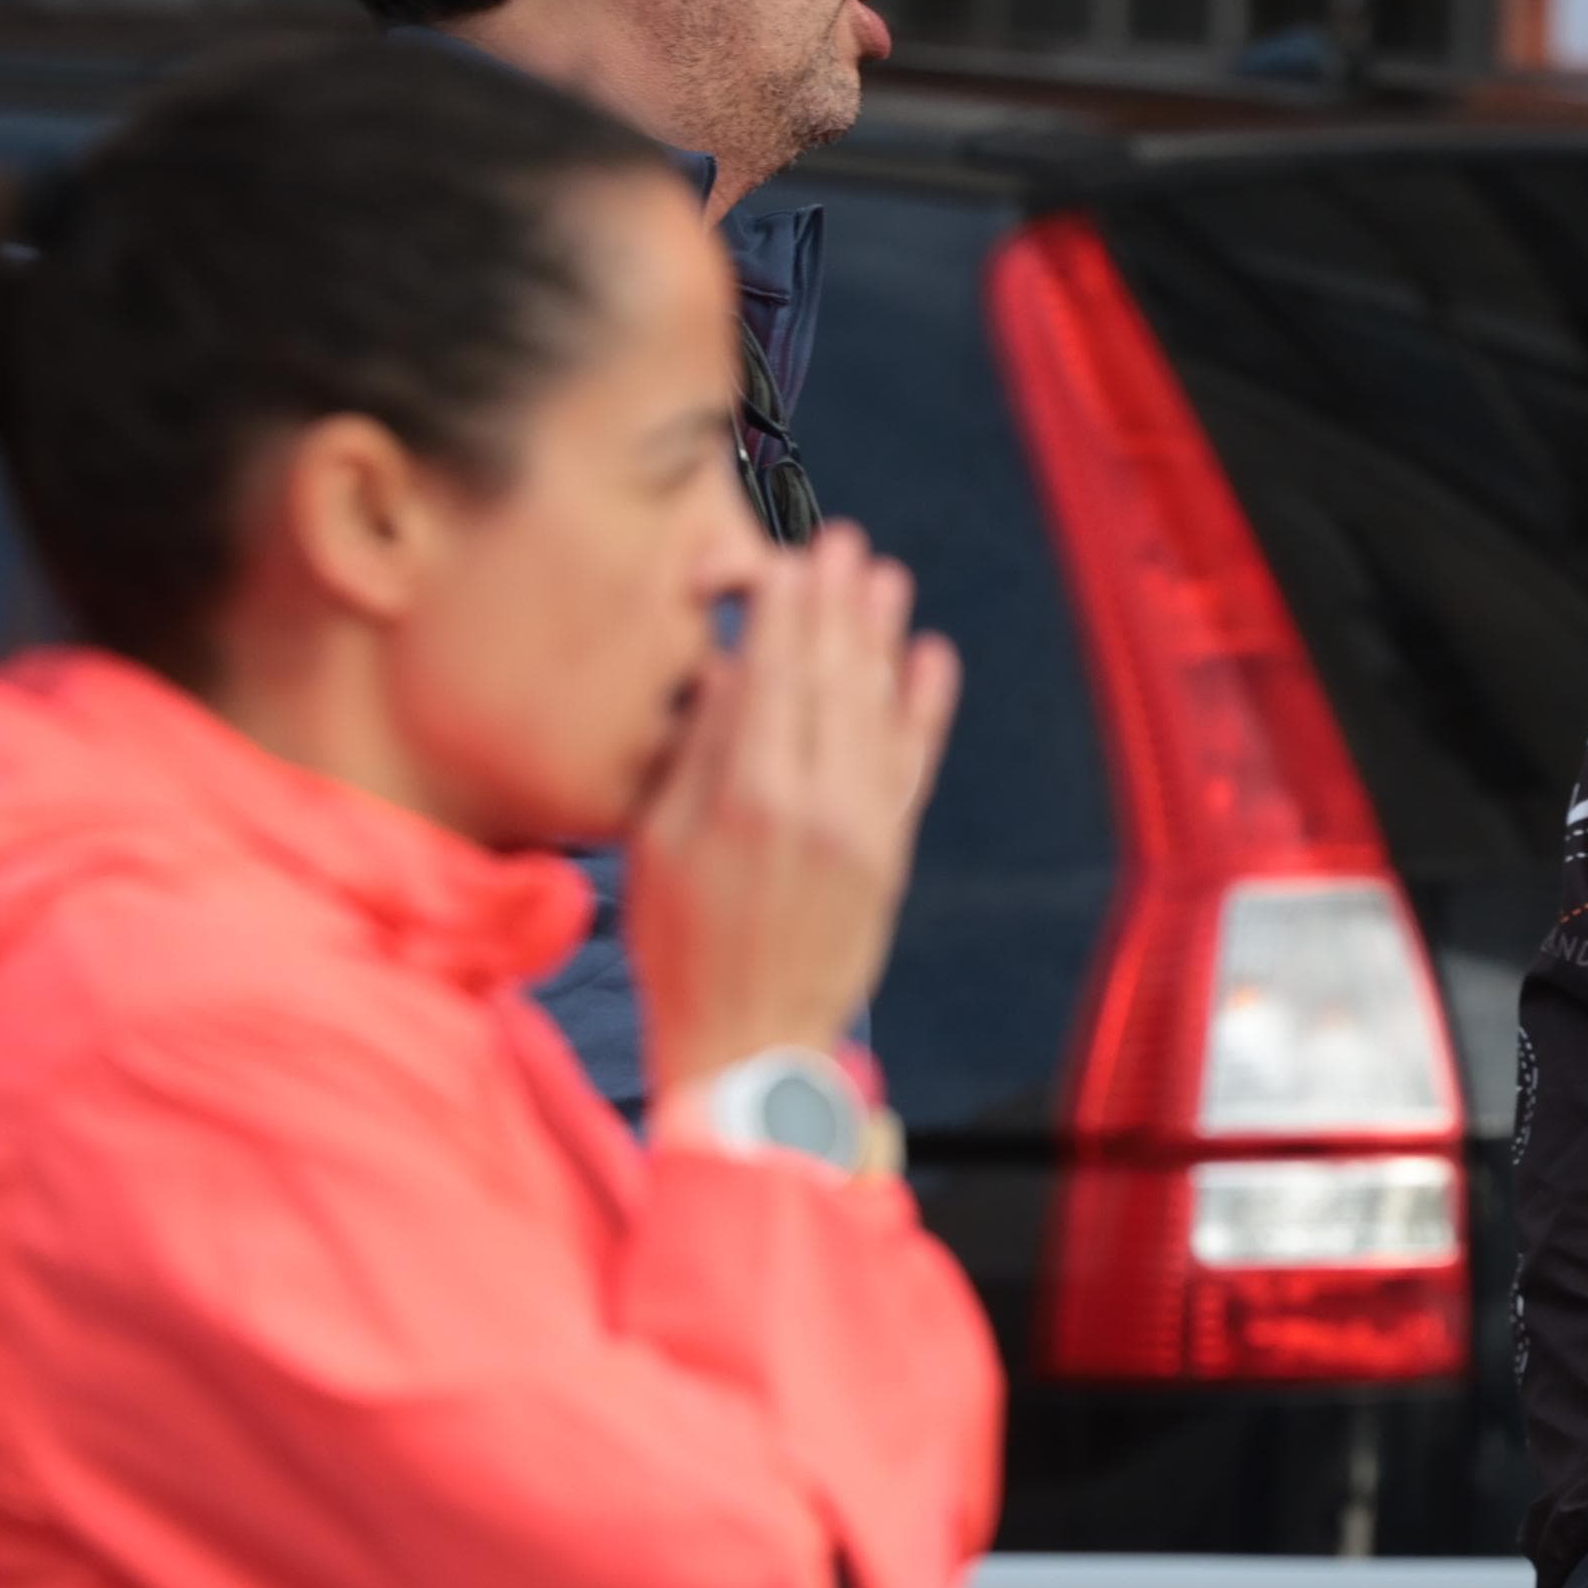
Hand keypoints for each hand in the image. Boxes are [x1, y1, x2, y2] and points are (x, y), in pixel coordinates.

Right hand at [631, 522, 961, 1093]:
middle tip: (843, 542)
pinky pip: (913, 764)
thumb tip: (731, 670)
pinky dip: (924, 709)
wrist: (750, 1045)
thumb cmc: (680, 946)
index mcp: (743, 795)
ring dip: (883, 637)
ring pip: (878, 710)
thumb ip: (697, 753)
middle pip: (830, 677)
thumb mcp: (656, 844)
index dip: (782, 607)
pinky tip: (931, 658)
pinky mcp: (892, 854)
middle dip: (837, 604)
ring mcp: (863, 827)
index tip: (786, 558)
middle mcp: (814, 801)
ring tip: (887, 578)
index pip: (770, 673)